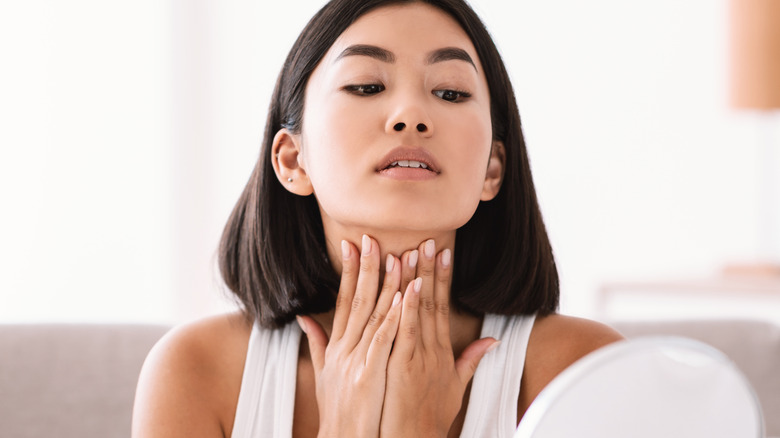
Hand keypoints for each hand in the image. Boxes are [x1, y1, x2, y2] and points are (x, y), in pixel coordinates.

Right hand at [297, 235, 402, 437]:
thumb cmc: (338, 412)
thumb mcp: (323, 375)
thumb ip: (317, 343)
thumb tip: (304, 318)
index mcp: (338, 346)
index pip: (344, 300)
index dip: (349, 271)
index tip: (354, 244)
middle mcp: (345, 348)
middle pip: (357, 300)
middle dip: (366, 267)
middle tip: (373, 237)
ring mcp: (356, 361)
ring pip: (374, 314)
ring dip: (387, 284)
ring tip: (399, 257)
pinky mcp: (369, 375)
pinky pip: (384, 340)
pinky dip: (394, 316)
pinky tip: (405, 296)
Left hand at [380, 239, 498, 437]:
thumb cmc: (431, 419)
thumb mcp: (456, 388)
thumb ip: (470, 360)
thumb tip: (491, 340)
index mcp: (441, 353)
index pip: (442, 307)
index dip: (442, 278)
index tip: (443, 252)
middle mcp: (431, 351)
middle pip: (431, 302)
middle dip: (430, 269)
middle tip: (428, 239)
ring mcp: (416, 358)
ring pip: (416, 312)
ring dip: (414, 280)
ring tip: (411, 251)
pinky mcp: (401, 367)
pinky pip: (403, 333)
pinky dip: (405, 310)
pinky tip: (404, 289)